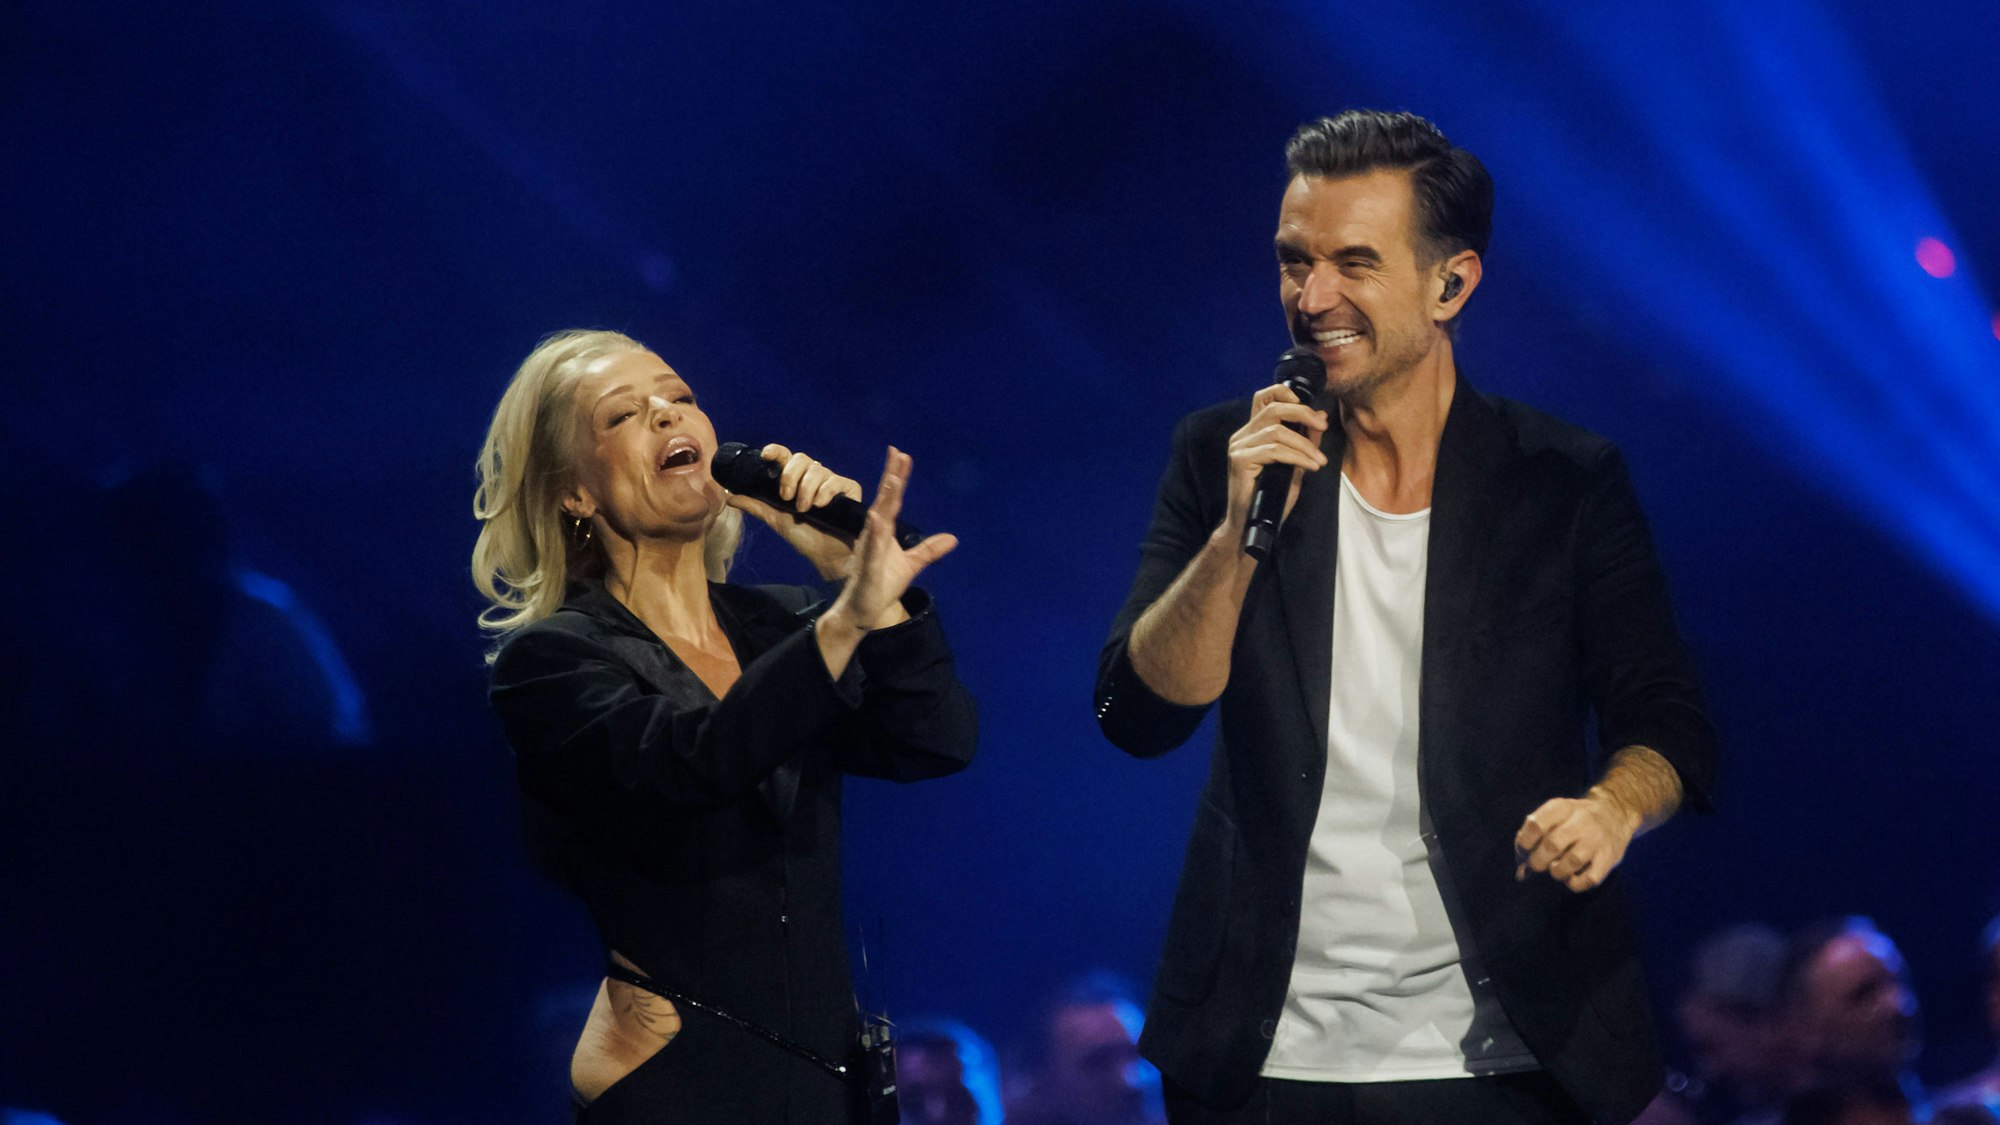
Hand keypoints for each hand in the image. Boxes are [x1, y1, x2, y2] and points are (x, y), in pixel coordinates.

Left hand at [725, 443, 863, 579]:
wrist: (827, 556)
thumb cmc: (805, 537)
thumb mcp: (776, 520)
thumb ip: (756, 506)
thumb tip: (729, 497)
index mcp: (796, 479)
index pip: (786, 457)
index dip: (776, 451)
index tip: (765, 455)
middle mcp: (814, 476)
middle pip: (801, 458)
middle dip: (790, 475)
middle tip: (786, 497)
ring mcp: (832, 481)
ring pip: (817, 470)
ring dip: (806, 489)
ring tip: (804, 509)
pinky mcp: (850, 489)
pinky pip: (836, 480)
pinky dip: (825, 492)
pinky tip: (820, 505)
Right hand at [815, 448, 956, 671]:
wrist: (864, 610)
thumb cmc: (882, 585)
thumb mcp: (912, 565)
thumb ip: (929, 550)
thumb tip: (953, 538)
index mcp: (884, 531)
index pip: (892, 499)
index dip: (897, 477)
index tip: (902, 455)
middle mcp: (874, 534)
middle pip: (885, 501)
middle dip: (892, 477)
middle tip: (898, 453)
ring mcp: (870, 548)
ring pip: (878, 519)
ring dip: (885, 499)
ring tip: (893, 479)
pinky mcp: (869, 567)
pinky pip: (871, 547)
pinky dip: (874, 532)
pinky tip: (877, 518)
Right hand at [1223, 383, 1329, 532]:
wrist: (1251, 525)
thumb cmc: (1271, 497)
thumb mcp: (1295, 464)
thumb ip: (1305, 440)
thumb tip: (1321, 416)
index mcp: (1252, 432)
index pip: (1263, 397)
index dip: (1285, 393)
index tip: (1311, 412)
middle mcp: (1242, 435)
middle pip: (1273, 408)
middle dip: (1303, 414)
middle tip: (1323, 428)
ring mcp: (1238, 447)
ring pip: (1276, 431)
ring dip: (1304, 445)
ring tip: (1319, 460)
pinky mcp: (1239, 461)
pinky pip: (1273, 451)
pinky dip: (1296, 457)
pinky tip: (1310, 467)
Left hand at [1513, 790, 1640, 892]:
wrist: (1616, 811)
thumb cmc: (1573, 820)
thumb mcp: (1553, 818)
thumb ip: (1532, 840)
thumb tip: (1520, 874)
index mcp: (1561, 808)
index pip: (1535, 826)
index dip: (1523, 843)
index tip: (1524, 851)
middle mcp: (1581, 821)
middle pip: (1552, 844)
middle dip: (1537, 861)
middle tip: (1537, 865)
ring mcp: (1597, 840)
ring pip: (1572, 861)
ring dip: (1556, 871)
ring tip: (1555, 869)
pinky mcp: (1609, 857)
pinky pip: (1590, 878)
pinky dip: (1575, 883)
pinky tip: (1571, 877)